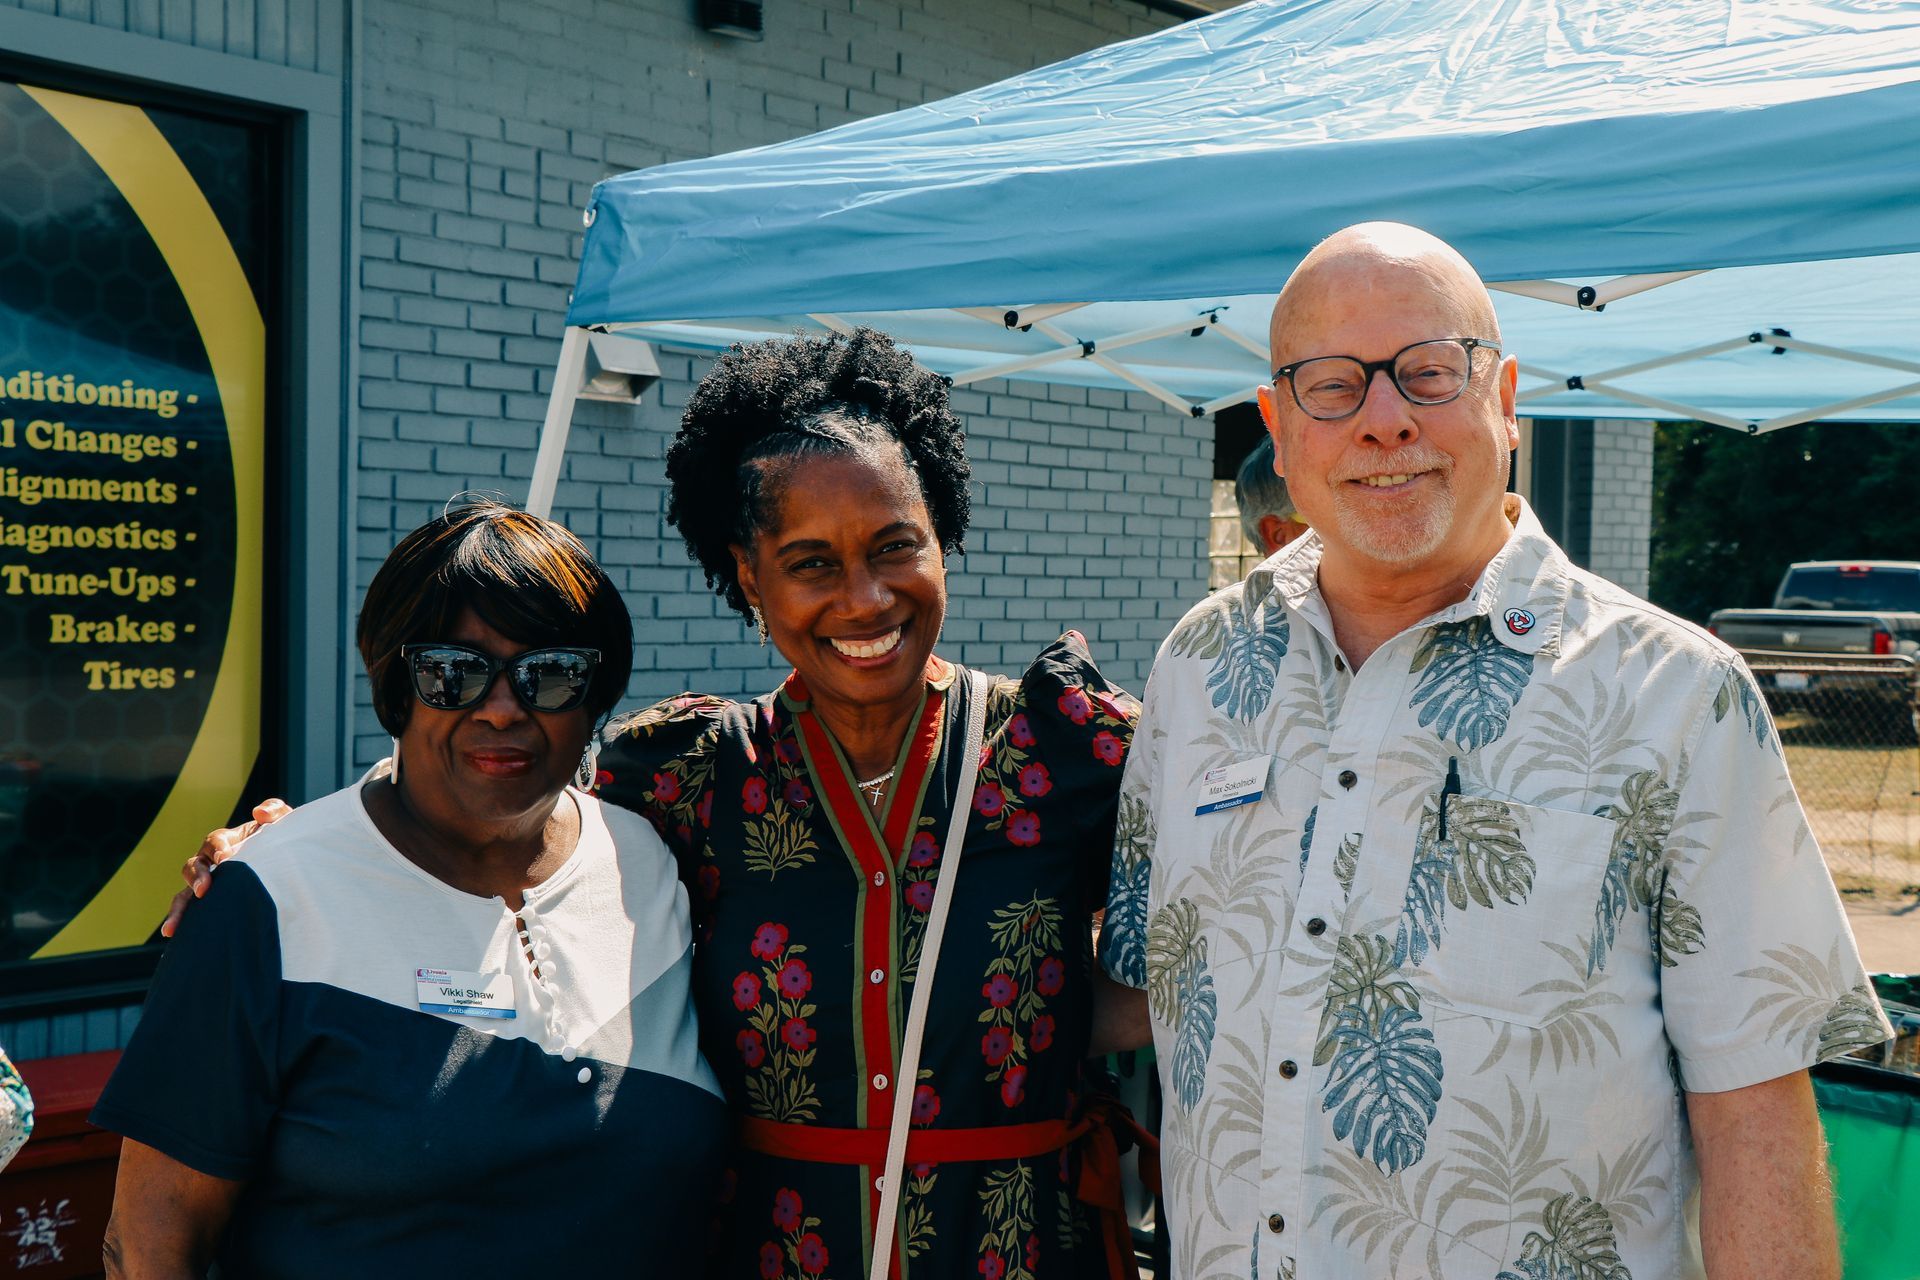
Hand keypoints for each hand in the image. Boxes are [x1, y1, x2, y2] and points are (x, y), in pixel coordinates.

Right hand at [158, 799, 291, 937]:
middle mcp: (212, 863)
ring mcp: (210, 886)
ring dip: (180, 907)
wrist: (292, 864)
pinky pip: (192, 914)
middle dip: (197, 876)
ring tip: (174, 925)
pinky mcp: (213, 905)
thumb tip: (259, 813)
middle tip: (205, 889)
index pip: (215, 841)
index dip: (218, 848)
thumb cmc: (283, 840)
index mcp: (228, 841)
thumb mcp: (283, 822)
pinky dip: (180, 921)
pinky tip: (172, 935)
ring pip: (186, 894)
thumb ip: (274, 811)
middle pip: (194, 865)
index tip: (226, 858)